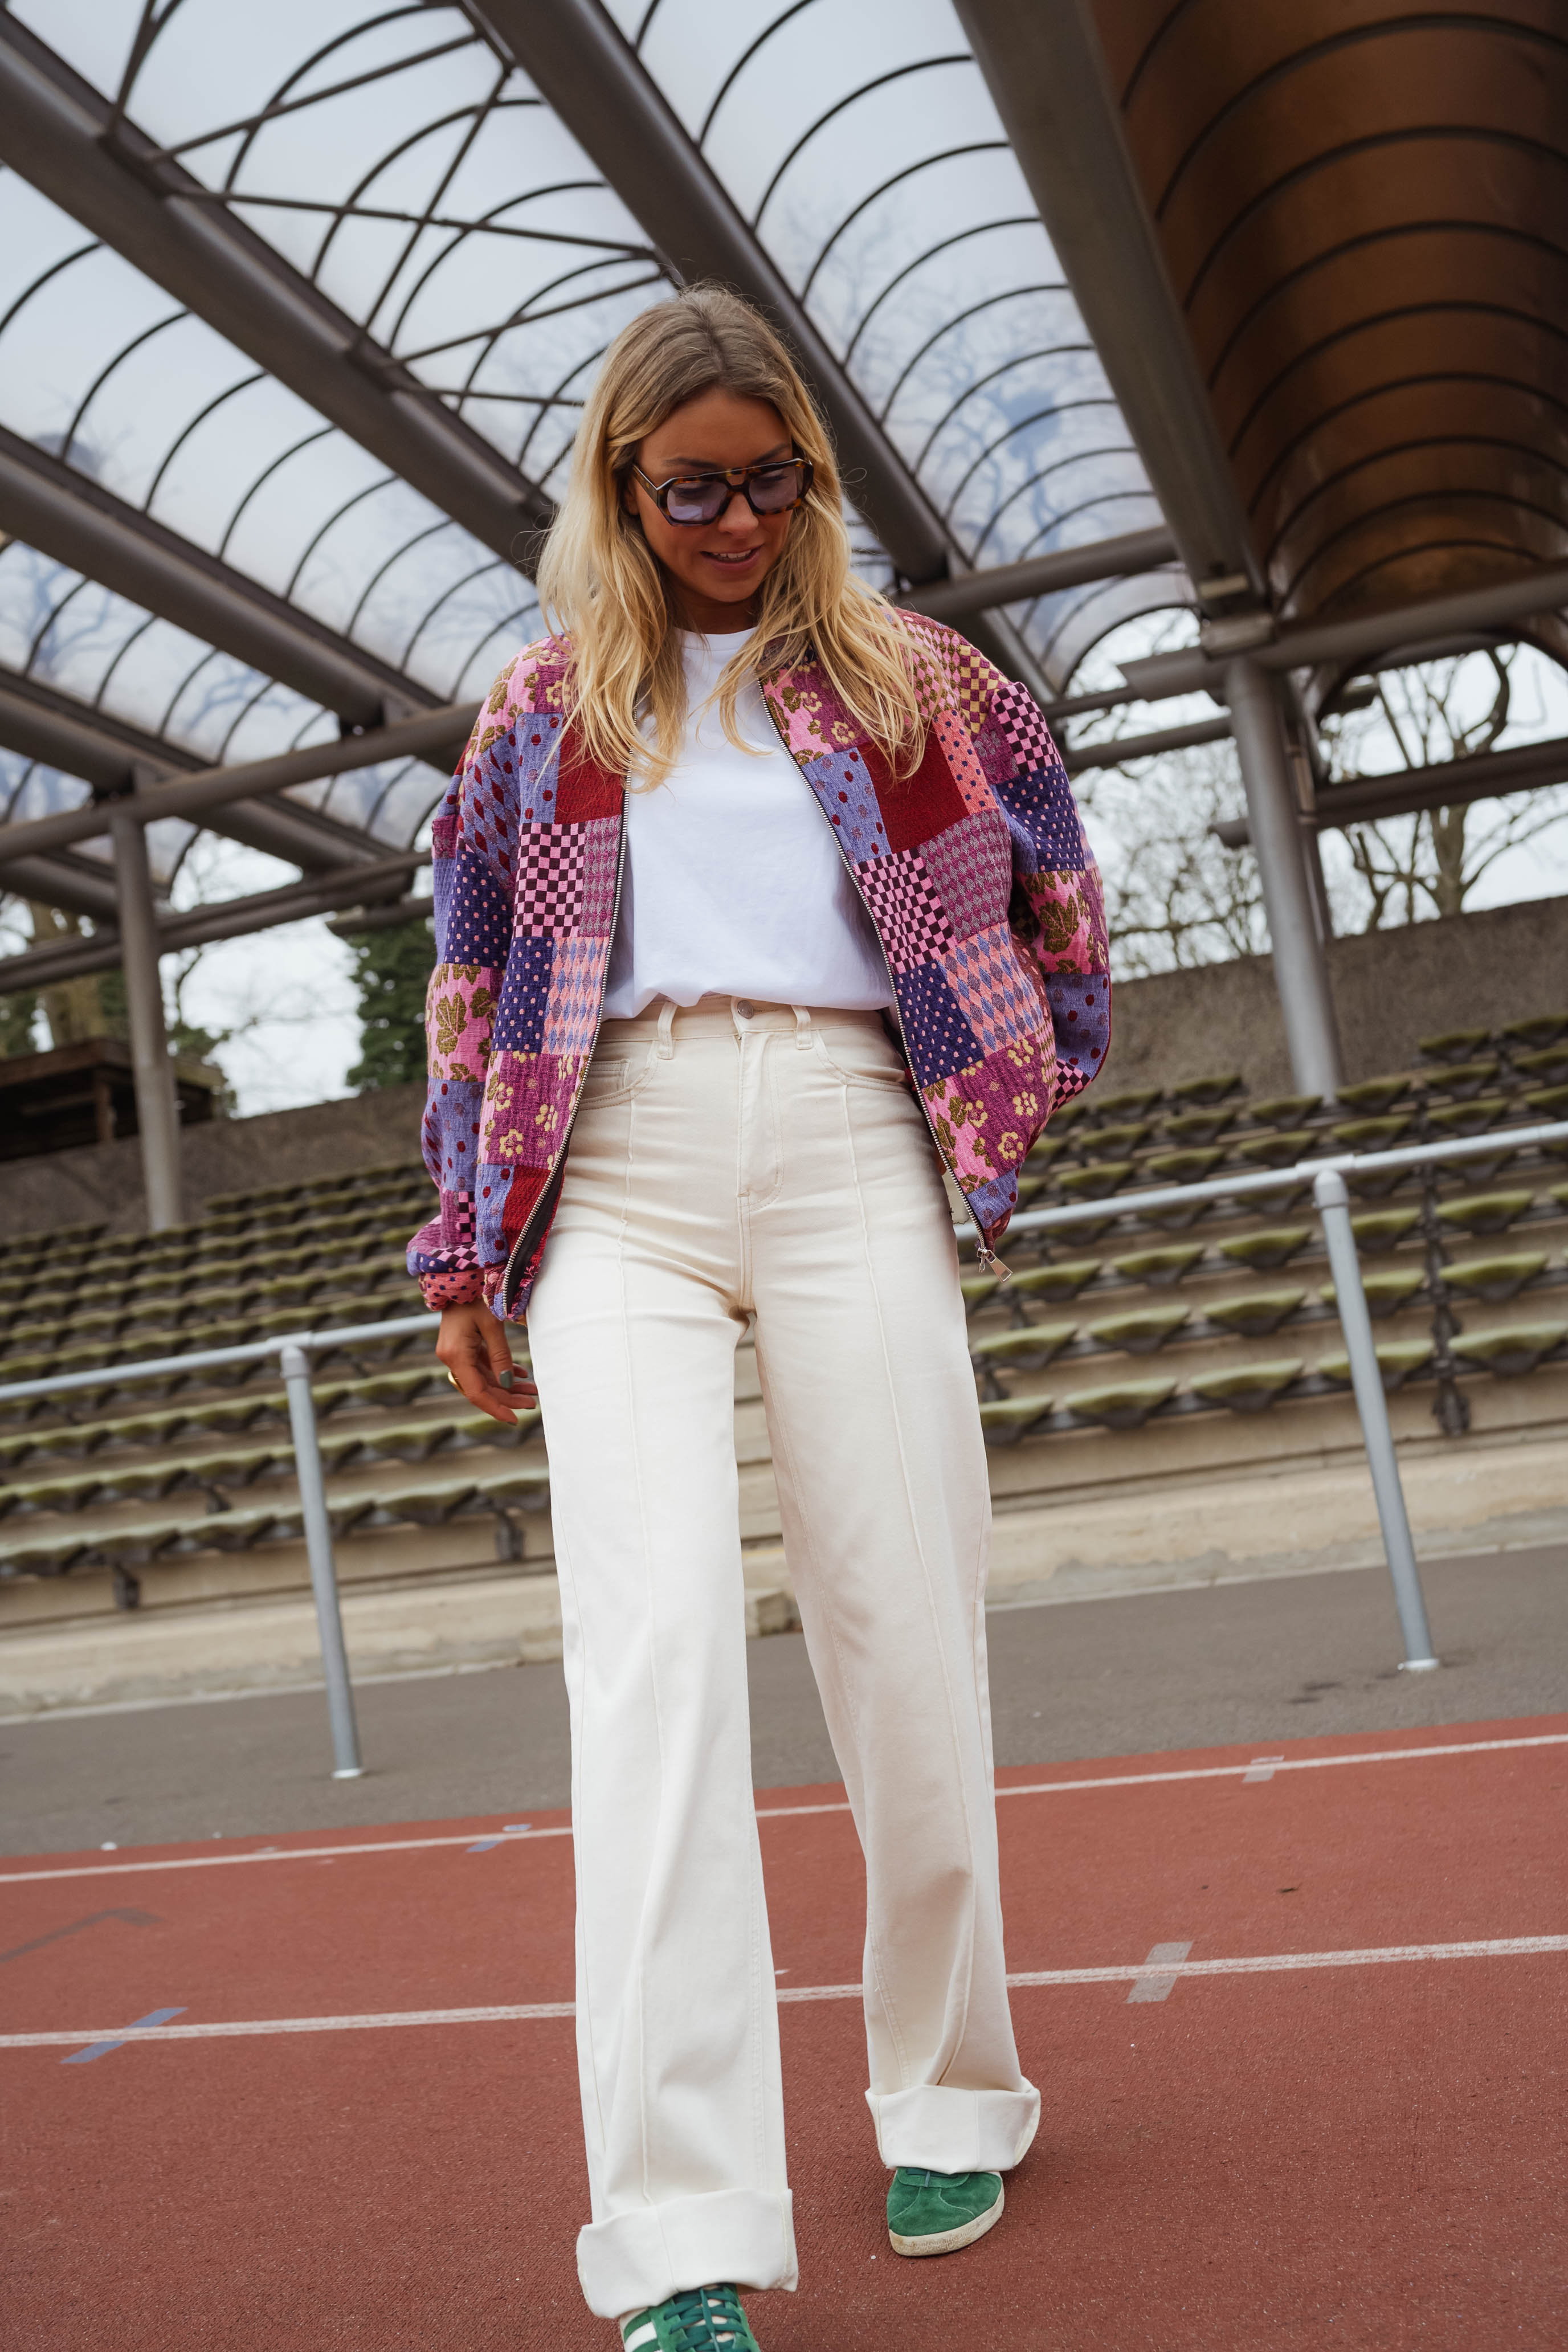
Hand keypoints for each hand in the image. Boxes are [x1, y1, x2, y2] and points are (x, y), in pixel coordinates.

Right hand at [436, 1302, 538, 1424]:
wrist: (459, 1275)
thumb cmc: (476, 1296)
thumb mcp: (492, 1325)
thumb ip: (500, 1356)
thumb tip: (509, 1383)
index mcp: (456, 1355)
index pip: (476, 1392)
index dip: (496, 1407)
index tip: (515, 1419)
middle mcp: (451, 1357)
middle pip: (481, 1388)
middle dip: (507, 1397)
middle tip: (533, 1402)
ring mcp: (455, 1352)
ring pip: (483, 1378)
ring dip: (507, 1385)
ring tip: (532, 1390)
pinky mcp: (462, 1346)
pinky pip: (481, 1365)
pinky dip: (500, 1371)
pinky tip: (520, 1374)